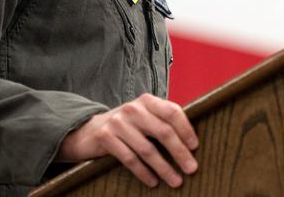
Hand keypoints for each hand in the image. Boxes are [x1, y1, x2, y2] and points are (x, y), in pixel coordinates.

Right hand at [56, 93, 198, 187]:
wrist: (88, 130)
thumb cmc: (126, 126)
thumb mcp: (144, 117)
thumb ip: (162, 122)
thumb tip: (191, 143)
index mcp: (147, 101)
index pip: (172, 112)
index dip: (186, 130)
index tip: (195, 147)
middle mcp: (133, 108)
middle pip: (163, 131)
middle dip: (180, 152)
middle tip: (192, 169)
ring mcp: (118, 122)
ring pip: (147, 149)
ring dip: (164, 168)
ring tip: (176, 181)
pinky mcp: (105, 137)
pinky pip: (129, 159)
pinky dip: (143, 172)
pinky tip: (153, 182)